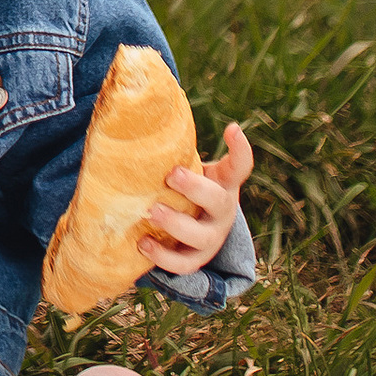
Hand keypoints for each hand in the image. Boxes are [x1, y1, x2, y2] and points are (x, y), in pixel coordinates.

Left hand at [139, 121, 255, 274]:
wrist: (190, 229)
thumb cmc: (184, 188)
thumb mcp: (187, 167)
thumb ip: (173, 149)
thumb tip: (135, 111)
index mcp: (222, 184)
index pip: (239, 167)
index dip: (240, 150)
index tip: (232, 129)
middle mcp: (222, 211)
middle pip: (219, 201)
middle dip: (196, 188)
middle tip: (172, 175)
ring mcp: (211, 238)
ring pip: (201, 236)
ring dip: (176, 223)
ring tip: (150, 211)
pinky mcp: (195, 259)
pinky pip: (183, 264)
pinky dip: (163, 256)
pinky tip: (143, 242)